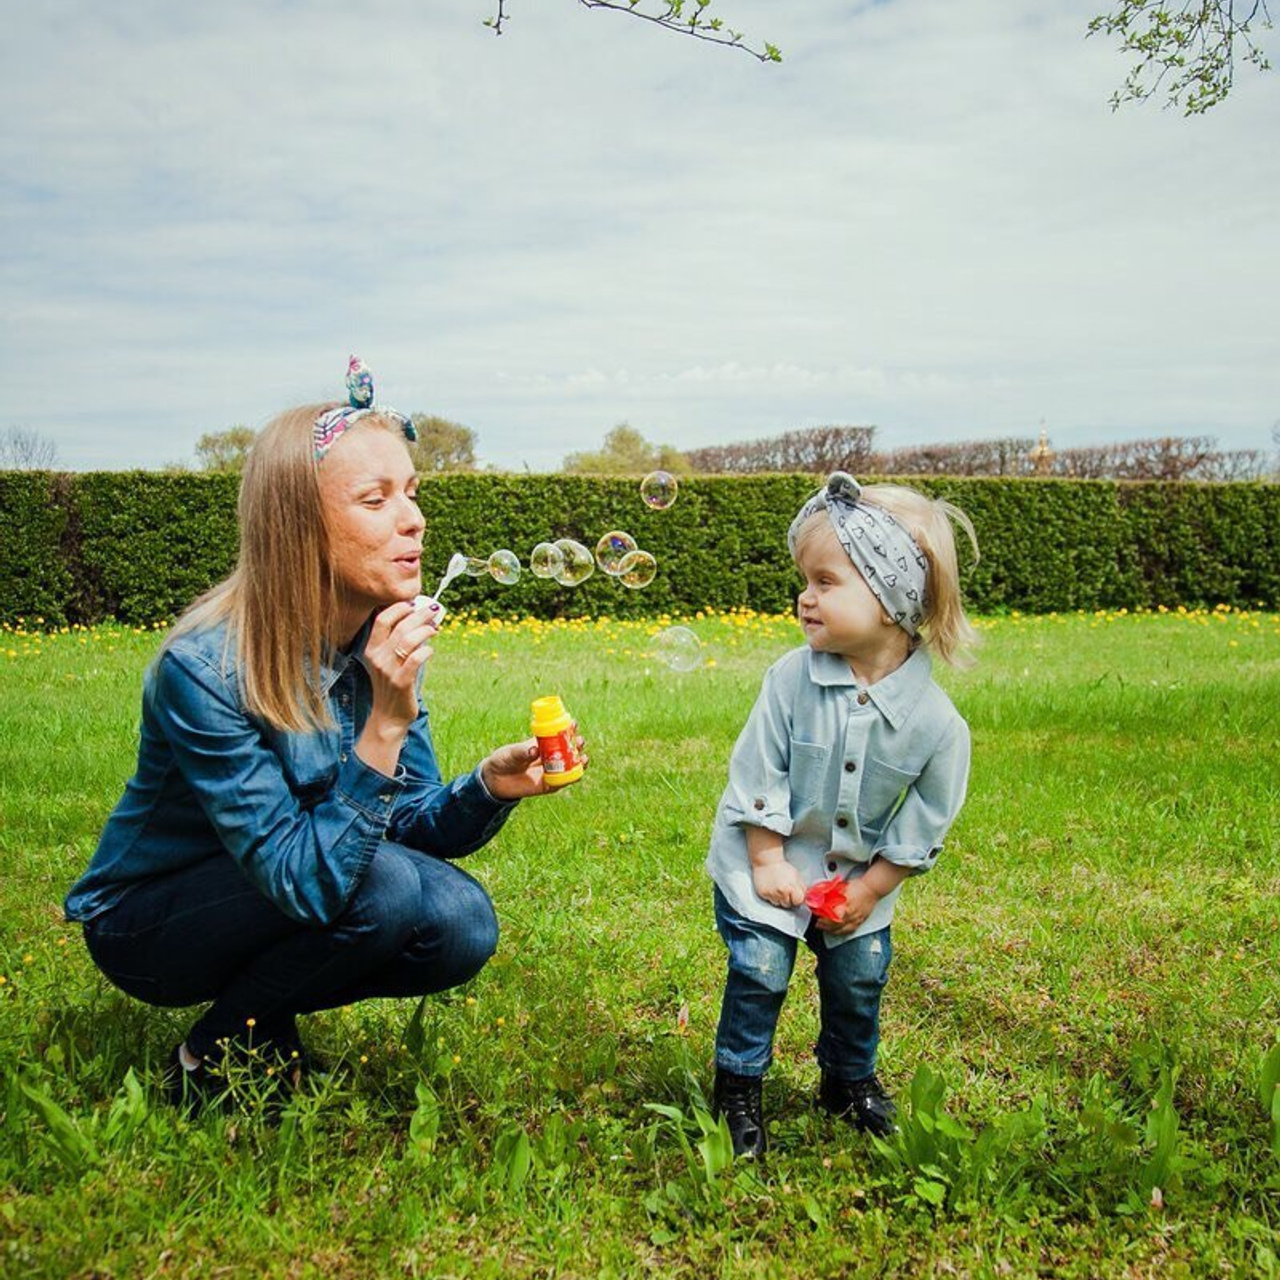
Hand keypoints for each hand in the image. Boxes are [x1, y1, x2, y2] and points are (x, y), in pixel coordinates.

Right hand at [362, 601, 440, 730]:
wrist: (388, 716)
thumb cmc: (392, 684)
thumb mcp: (388, 661)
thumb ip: (397, 642)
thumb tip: (419, 619)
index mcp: (371, 649)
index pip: (382, 620)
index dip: (399, 608)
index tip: (413, 603)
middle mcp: (377, 657)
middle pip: (400, 626)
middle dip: (419, 615)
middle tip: (432, 611)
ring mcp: (388, 670)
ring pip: (409, 640)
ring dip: (426, 630)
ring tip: (435, 629)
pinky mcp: (401, 682)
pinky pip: (416, 659)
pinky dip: (426, 650)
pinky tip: (431, 650)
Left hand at [481, 730, 588, 800]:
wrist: (495, 780)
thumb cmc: (503, 760)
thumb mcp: (511, 753)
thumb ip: (522, 752)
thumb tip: (535, 750)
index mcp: (542, 743)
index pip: (559, 734)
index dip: (569, 728)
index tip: (574, 724)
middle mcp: (549, 756)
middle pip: (569, 749)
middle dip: (578, 744)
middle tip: (579, 741)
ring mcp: (550, 770)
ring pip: (570, 766)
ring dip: (579, 761)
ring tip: (583, 757)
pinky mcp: (548, 785)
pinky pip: (563, 782)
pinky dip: (571, 778)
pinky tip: (577, 773)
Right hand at [752, 860, 806, 908]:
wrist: (767, 861)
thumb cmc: (782, 867)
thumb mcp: (796, 875)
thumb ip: (802, 888)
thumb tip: (805, 898)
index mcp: (792, 887)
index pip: (798, 902)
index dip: (797, 899)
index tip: (795, 896)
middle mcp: (782, 892)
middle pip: (788, 905)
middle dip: (788, 899)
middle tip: (786, 891)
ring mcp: (772, 894)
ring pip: (778, 904)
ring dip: (779, 899)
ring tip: (778, 889)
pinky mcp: (764, 894)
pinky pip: (769, 901)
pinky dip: (771, 896)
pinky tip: (772, 888)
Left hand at [815, 878, 878, 934]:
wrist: (872, 889)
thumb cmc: (858, 886)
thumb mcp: (842, 888)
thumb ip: (832, 893)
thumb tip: (820, 895)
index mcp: (846, 906)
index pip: (832, 918)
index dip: (823, 920)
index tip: (817, 917)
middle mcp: (851, 915)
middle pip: (836, 926)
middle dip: (825, 926)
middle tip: (818, 924)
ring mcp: (856, 919)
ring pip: (842, 930)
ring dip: (832, 930)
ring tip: (825, 928)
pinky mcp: (860, 921)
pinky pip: (850, 930)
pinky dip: (842, 932)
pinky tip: (837, 931)